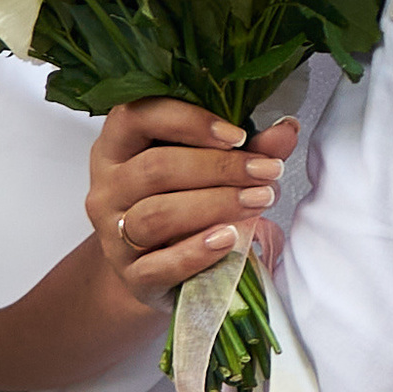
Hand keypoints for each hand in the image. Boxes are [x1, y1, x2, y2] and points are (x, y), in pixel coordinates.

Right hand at [86, 97, 299, 307]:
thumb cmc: (183, 202)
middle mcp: (106, 186)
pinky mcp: (130, 276)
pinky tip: (229, 238)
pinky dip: (197, 251)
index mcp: (119, 144)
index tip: (238, 136)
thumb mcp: (211, 167)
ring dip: (214, 205)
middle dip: (219, 168)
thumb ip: (247, 147)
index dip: (188, 122)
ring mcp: (112, 233)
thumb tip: (286, 129)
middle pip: (155, 168)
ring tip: (259, 201)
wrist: (161, 268)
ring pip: (156, 215)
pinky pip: (159, 265)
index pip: (138, 116)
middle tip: (267, 172)